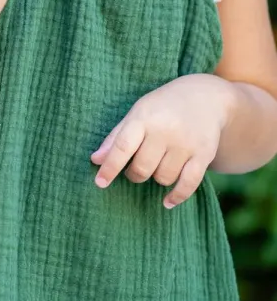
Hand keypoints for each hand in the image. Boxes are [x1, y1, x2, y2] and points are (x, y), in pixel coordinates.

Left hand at [90, 74, 233, 208]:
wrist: (203, 98)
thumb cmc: (161, 107)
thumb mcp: (136, 114)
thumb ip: (116, 137)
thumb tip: (96, 160)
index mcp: (143, 118)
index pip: (123, 146)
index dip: (110, 166)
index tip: (99, 182)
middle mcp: (164, 131)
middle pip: (142, 167)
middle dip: (134, 174)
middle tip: (135, 168)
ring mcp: (185, 144)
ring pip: (163, 178)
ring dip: (155, 178)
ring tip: (156, 165)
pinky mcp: (203, 155)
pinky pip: (189, 184)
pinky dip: (176, 196)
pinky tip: (167, 202)